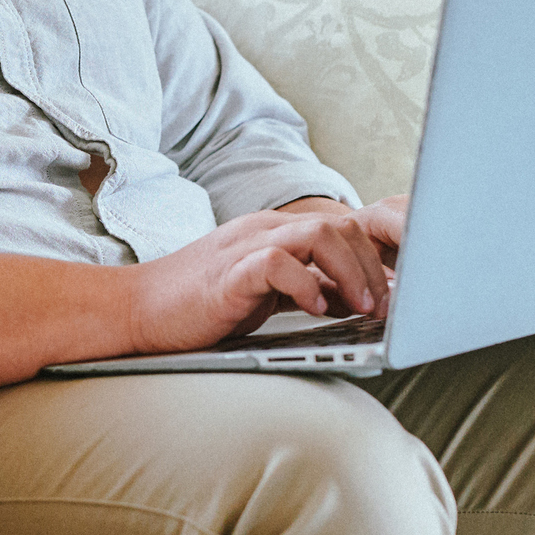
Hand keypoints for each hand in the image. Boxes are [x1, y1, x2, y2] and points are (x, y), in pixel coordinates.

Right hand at [125, 195, 408, 354]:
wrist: (136, 310)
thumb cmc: (198, 306)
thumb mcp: (266, 292)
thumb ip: (308, 286)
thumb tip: (360, 296)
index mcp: (276, 231)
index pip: (344, 222)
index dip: (379, 252)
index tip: (399, 290)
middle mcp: (265, 230)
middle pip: (343, 224)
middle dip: (375, 266)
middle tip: (385, 307)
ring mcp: (246, 247)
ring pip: (320, 233)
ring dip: (352, 272)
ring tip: (363, 307)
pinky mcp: (228, 273)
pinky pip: (278, 263)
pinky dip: (306, 286)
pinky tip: (316, 311)